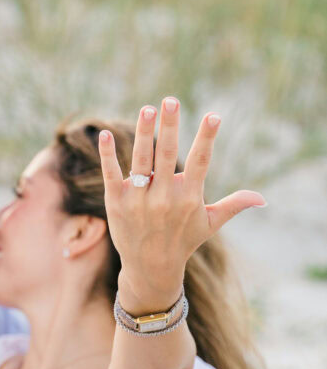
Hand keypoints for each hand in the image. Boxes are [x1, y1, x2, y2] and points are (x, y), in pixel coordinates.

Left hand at [99, 98, 265, 306]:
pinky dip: (108, 154)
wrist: (150, 268)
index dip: (207, 137)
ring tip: (147, 109)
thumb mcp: (210, 224)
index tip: (213, 116)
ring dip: (144, 133)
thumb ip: (233, 205)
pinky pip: (111, 174)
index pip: (200, 161)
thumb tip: (262, 199)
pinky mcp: (116, 203)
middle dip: (170, 126)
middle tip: (170, 100)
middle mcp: (164, 197)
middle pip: (167, 155)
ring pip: (140, 161)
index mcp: (189, 197)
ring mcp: (139, 200)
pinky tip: (105, 133)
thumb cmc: (183, 241)